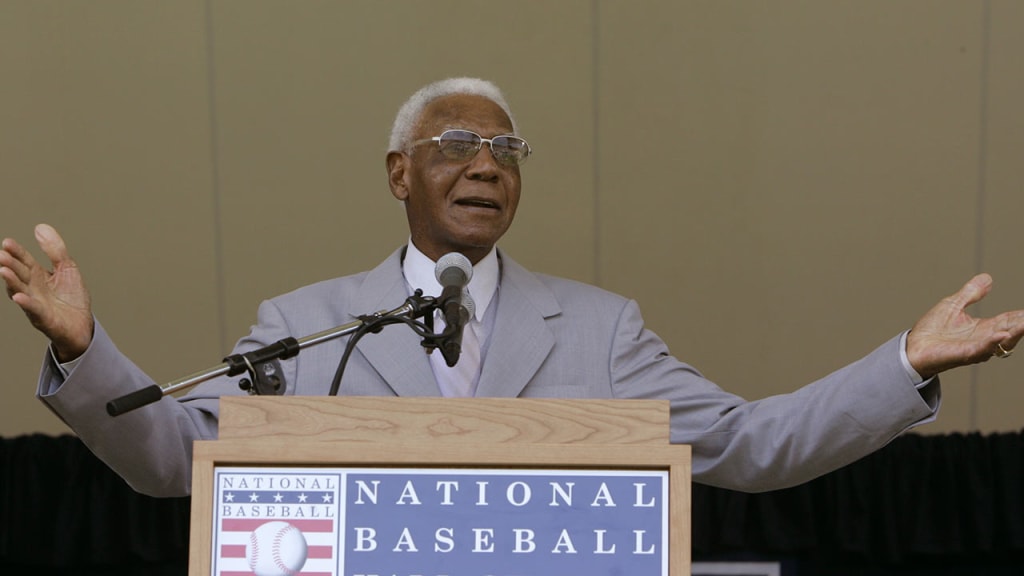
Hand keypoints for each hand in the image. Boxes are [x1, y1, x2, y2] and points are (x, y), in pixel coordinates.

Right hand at [0, 224, 93, 361]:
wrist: (82, 325)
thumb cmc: (71, 298)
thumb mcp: (67, 268)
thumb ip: (55, 250)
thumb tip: (40, 227)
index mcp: (38, 276)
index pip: (24, 261)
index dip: (17, 252)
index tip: (7, 242)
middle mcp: (33, 289)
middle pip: (20, 274)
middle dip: (10, 265)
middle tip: (2, 255)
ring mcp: (36, 304)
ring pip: (21, 291)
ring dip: (11, 281)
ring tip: (3, 270)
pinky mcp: (44, 318)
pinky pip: (33, 310)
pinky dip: (26, 303)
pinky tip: (20, 297)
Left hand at [906, 273, 1023, 378]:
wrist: (913, 347)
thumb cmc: (931, 330)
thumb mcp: (953, 305)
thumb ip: (971, 293)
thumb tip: (987, 278)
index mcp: (983, 328)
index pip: (1009, 320)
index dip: (1022, 315)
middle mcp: (984, 339)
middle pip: (1011, 331)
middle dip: (1023, 324)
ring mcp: (976, 348)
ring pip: (1002, 341)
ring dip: (1016, 332)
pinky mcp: (964, 354)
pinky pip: (982, 349)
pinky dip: (992, 342)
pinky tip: (1001, 334)